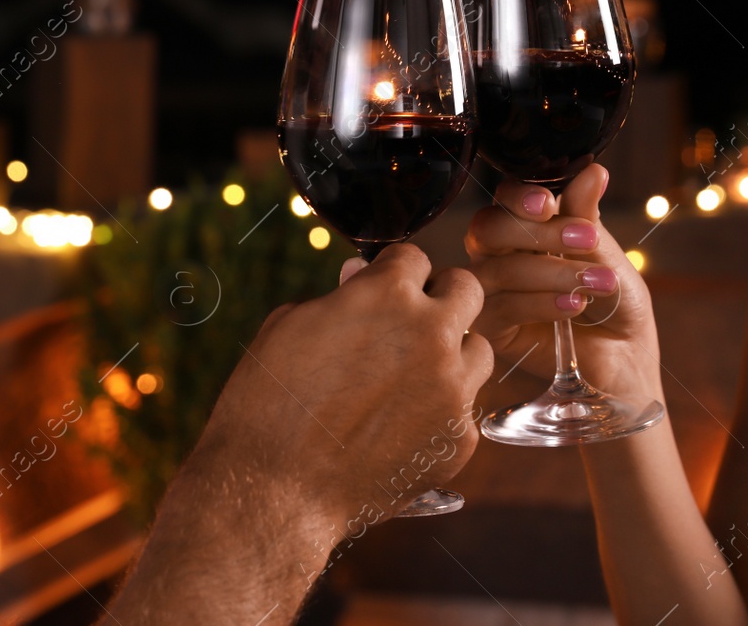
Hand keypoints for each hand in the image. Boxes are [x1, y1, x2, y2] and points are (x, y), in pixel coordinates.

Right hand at [188, 243, 492, 530]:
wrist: (275, 491)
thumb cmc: (268, 404)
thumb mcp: (291, 327)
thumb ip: (341, 297)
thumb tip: (360, 278)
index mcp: (388, 295)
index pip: (415, 257)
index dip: (394, 272)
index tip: (384, 287)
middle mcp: (432, 334)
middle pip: (466, 289)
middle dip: (440, 297)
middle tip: (413, 319)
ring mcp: (452, 389)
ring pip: (479, 350)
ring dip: (452, 354)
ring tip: (412, 376)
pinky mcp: (459, 440)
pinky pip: (464, 411)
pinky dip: (440, 413)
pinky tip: (402, 428)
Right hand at [462, 163, 660, 397]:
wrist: (625, 356)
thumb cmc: (614, 300)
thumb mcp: (604, 252)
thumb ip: (586, 215)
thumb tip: (593, 170)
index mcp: (524, 227)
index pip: (503, 199)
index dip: (518, 197)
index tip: (549, 203)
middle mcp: (498, 255)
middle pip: (488, 230)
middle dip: (537, 233)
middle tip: (587, 241)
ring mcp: (489, 293)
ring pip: (498, 270)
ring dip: (552, 272)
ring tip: (597, 284)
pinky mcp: (491, 330)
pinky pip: (501, 308)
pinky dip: (540, 303)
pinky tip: (574, 305)